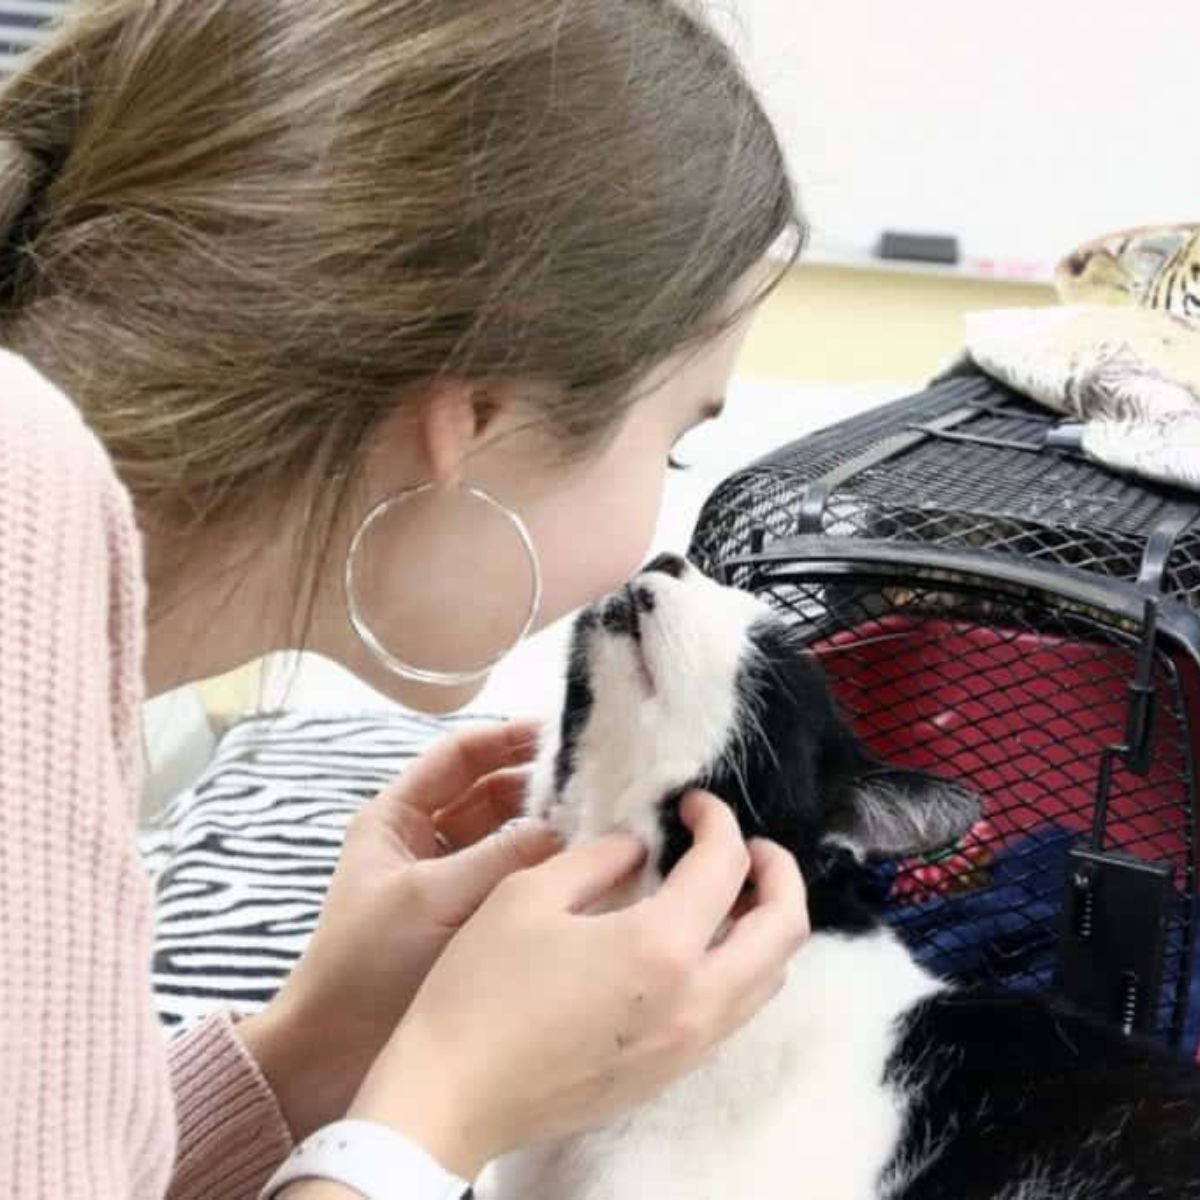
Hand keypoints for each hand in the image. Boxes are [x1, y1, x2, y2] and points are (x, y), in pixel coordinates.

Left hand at [238, 721, 559, 1140]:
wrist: (331, 1056)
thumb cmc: (366, 965)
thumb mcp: (434, 897)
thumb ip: (503, 856)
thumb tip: (569, 828)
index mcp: (395, 817)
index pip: (459, 756)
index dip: (507, 738)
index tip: (563, 733)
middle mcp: (422, 841)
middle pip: (488, 793)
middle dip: (538, 784)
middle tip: (598, 781)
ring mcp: (445, 882)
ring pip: (505, 837)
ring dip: (545, 829)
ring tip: (601, 822)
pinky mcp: (465, 921)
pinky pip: (510, 881)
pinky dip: (541, 872)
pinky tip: (582, 870)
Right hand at [350, 791, 808, 1178]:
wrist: (451, 1098)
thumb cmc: (479, 990)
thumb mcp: (528, 895)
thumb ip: (597, 859)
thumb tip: (638, 846)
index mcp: (660, 947)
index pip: (725, 866)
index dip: (717, 820)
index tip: (692, 803)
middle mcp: (695, 1001)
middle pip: (785, 929)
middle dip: (779, 873)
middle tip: (746, 845)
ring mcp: (689, 1046)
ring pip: (771, 978)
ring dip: (765, 924)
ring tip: (726, 893)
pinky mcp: (670, 1074)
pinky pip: (737, 1013)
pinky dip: (741, 968)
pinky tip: (696, 947)